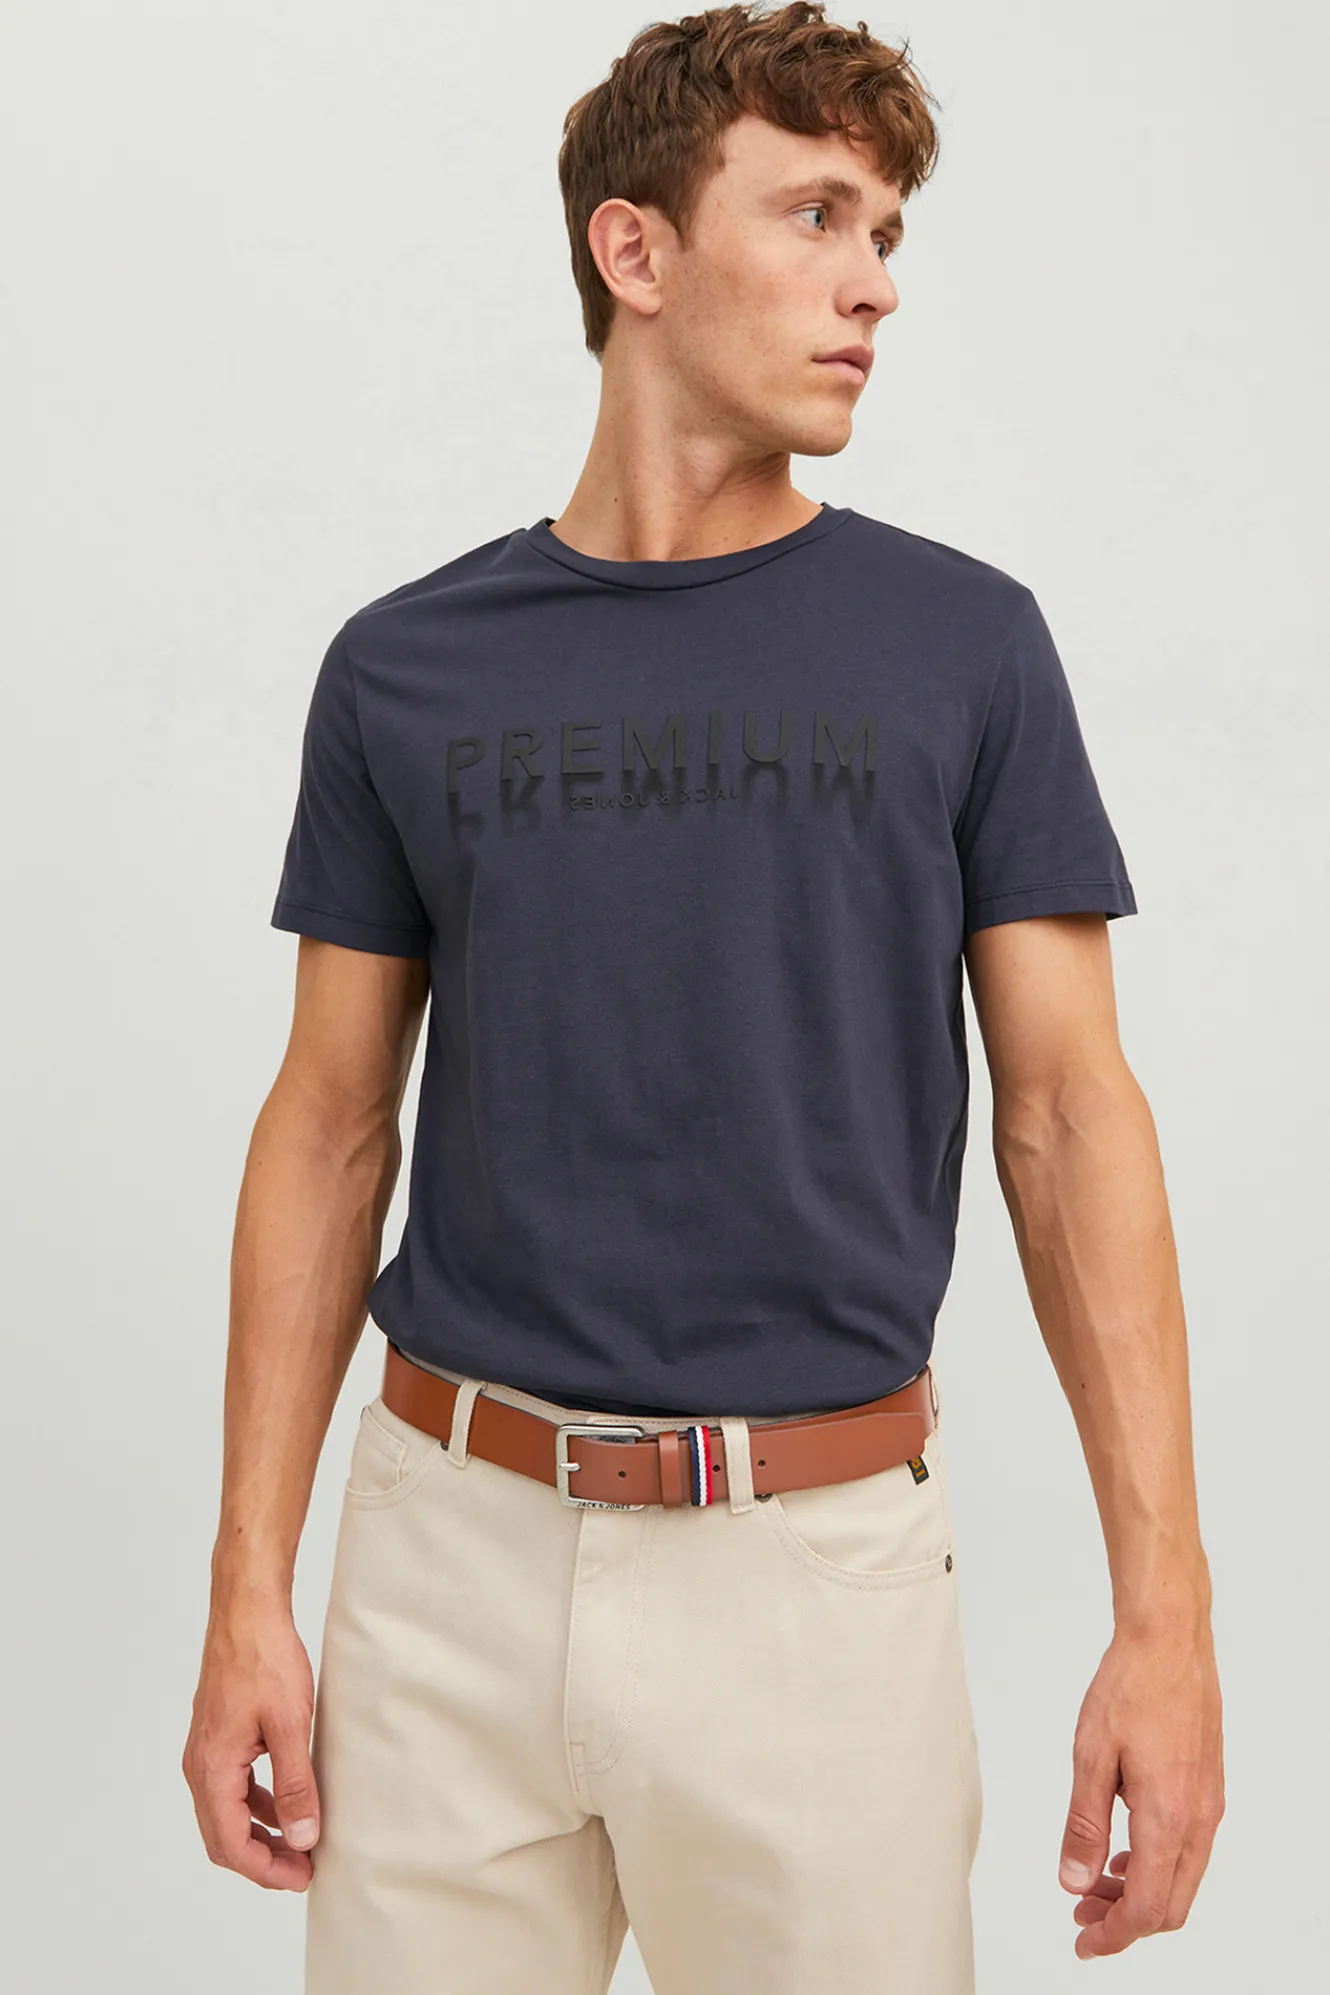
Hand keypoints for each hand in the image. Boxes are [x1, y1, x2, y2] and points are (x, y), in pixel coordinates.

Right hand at [183, 1604, 319, 1890]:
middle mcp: (200, 1767)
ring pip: (226, 1815)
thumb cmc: (265, 1659)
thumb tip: (301, 1838)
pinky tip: (287, 1804)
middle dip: (262, 1861)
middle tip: (303, 1869)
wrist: (246, 1611)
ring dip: (260, 1835)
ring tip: (300, 1843)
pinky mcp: (217, 1738)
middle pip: (223, 1839)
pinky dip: (257, 1805)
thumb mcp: (290, 1724)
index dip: (267, 1871)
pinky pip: (232, 1788)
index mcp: (212, 1770)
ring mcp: (206, 1752)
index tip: (303, 1877)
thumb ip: (294, 1785)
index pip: (231, 1846)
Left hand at [1058, 1620, 1223, 1956]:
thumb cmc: (1130, 1687)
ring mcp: (1208, 1804)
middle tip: (1081, 1916)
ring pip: (1182, 1879)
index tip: (1083, 1941)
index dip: (1114, 1935)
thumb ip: (1084, 1825)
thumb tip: (1076, 1881)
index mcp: (1169, 1817)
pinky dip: (1156, 1864)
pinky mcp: (1207, 1787)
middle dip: (1126, 1921)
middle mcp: (1198, 1819)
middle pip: (1171, 1905)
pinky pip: (1188, 1849)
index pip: (1148, 1908)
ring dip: (1140, 1892)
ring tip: (1094, 1883)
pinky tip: (1123, 1849)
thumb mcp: (1091, 1756)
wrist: (1169, 1641)